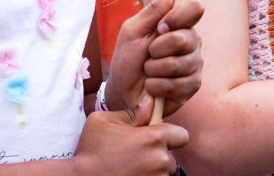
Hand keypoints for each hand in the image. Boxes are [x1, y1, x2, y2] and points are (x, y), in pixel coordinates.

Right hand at [71, 96, 188, 173]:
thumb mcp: (105, 121)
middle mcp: (160, 160)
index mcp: (153, 138)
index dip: (171, 136)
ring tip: (131, 167)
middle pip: (172, 158)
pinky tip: (130, 175)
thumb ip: (132, 113)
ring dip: (153, 171)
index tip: (157, 138)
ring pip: (164, 174)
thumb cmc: (91, 150)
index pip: (182, 135)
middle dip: (160, 156)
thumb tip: (150, 105)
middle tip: (138, 156)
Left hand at [106, 0, 204, 115]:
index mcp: (179, 24)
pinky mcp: (192, 86)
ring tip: (149, 73)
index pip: (196, 7)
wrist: (122, 93)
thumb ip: (153, 9)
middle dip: (157, 49)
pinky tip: (153, 87)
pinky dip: (157, 86)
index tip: (160, 26)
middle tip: (148, 54)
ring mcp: (194, 64)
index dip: (178, 16)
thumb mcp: (133, 31)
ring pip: (178, 64)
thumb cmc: (127, 60)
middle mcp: (192, 42)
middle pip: (184, 38)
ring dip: (154, 70)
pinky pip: (177, 84)